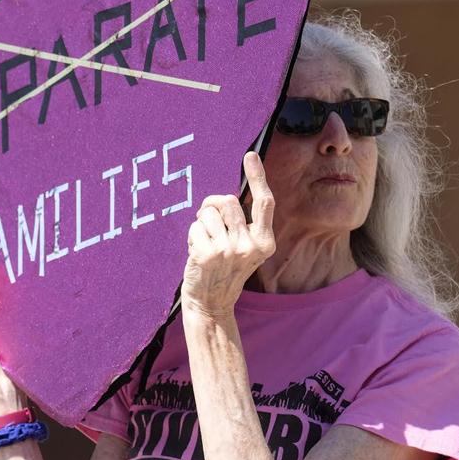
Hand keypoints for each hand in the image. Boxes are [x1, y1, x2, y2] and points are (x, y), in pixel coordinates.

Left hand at [182, 152, 275, 318]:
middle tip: (208, 223)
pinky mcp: (209, 253)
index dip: (258, 176)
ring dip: (202, 223)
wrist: (211, 304)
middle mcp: (251, 245)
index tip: (249, 155)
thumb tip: (225, 199)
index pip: (264, 203)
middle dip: (212, 206)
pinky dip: (193, 235)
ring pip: (209, 212)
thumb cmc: (223, 270)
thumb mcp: (242, 249)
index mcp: (265, 242)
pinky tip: (197, 254)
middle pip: (228, 201)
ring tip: (205, 243)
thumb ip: (240, 225)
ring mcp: (230, 250)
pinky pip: (196, 226)